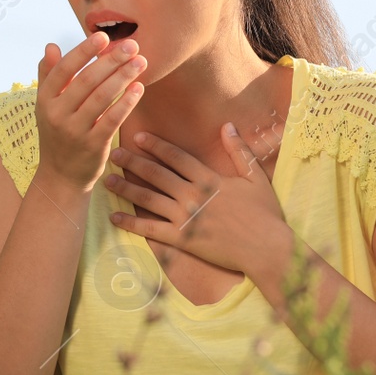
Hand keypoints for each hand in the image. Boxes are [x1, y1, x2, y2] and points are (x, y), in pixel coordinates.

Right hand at [34, 31, 146, 189]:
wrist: (60, 175)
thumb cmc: (57, 133)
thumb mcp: (46, 105)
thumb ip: (48, 75)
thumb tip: (50, 45)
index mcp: (45, 99)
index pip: (63, 69)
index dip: (83, 52)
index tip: (102, 36)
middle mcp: (57, 114)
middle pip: (86, 80)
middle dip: (111, 60)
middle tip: (132, 45)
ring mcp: (75, 131)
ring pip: (102, 97)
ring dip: (123, 77)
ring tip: (140, 62)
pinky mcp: (93, 145)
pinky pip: (112, 119)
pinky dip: (126, 102)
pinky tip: (138, 87)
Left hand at [103, 124, 289, 278]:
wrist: (267, 249)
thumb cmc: (265, 214)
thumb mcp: (255, 177)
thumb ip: (239, 151)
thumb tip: (227, 125)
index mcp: (209, 178)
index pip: (176, 156)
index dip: (155, 145)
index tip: (138, 137)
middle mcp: (192, 195)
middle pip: (156, 174)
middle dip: (133, 162)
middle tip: (114, 154)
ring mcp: (185, 218)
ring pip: (148, 199)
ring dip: (126, 189)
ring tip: (108, 180)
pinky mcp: (182, 239)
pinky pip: (150, 230)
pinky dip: (130, 223)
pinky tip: (114, 217)